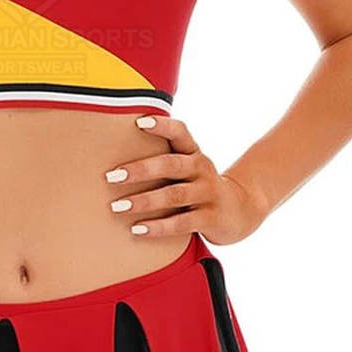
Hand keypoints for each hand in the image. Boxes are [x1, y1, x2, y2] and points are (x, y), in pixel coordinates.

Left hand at [105, 116, 269, 243]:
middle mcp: (202, 169)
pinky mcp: (210, 218)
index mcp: (193, 152)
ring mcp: (208, 193)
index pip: (180, 132)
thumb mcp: (187, 167)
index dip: (162, 126)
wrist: (240, 210)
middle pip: (171, 165)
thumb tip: (113, 155)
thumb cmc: (198, 185)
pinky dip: (158, 227)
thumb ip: (162, 160)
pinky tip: (137, 229)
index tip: (138, 122)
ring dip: (144, 201)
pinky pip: (182, 223)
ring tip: (117, 207)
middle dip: (140, 170)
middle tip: (111, 177)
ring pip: (174, 195)